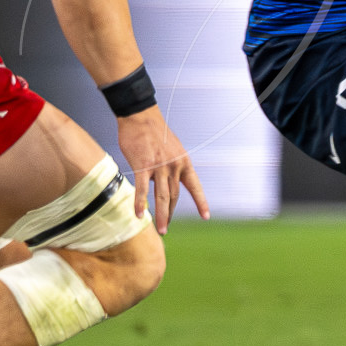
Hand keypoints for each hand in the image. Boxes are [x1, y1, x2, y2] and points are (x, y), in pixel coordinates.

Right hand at [116, 106, 209, 232]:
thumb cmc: (154, 132)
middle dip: (171, 214)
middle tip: (166, 229)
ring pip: (162, 197)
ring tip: (161, 229)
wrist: (141, 117)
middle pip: (174, 196)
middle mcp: (174, 166)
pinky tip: (139, 214)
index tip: (206, 216)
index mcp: (183, 162)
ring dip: (162, 215)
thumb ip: (172, 165)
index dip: (201, 202)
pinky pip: (143, 189)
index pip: (195, 186)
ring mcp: (159, 167)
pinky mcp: (143, 166)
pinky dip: (140, 203)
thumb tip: (169, 180)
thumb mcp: (172, 148)